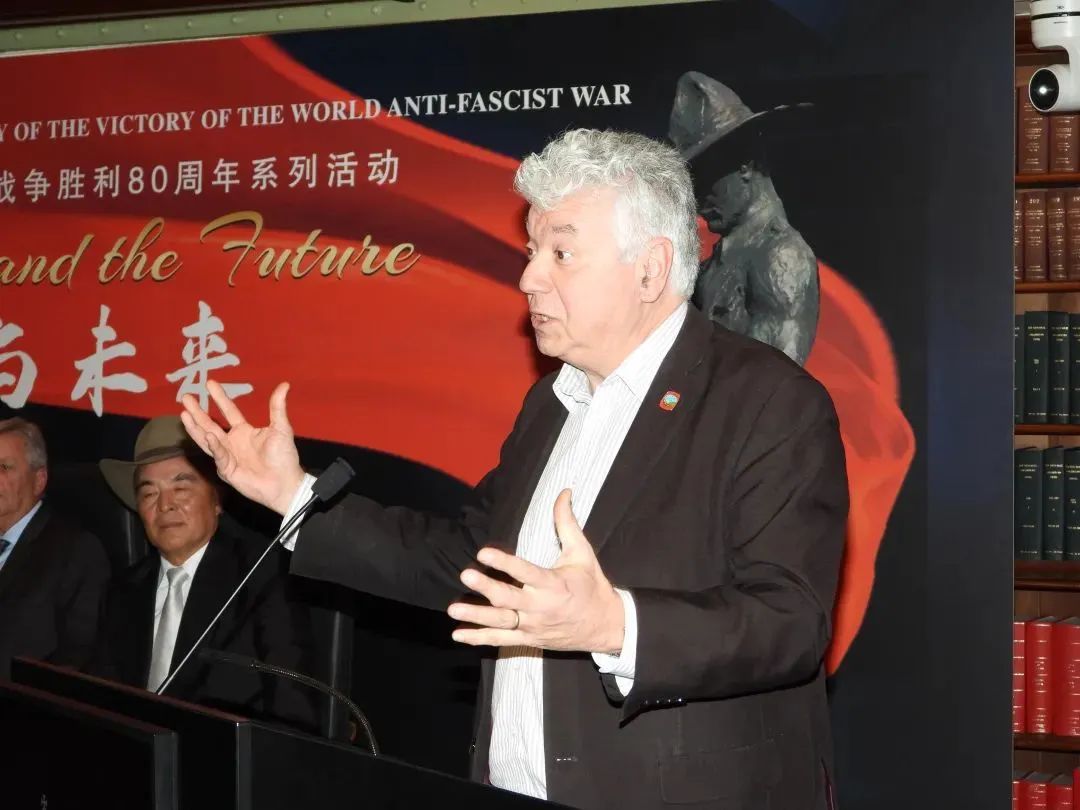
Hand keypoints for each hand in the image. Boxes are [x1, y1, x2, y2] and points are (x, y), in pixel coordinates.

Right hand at [180, 380, 305, 514]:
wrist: (285, 482)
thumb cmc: (284, 457)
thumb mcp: (281, 428)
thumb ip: (278, 407)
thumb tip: (284, 385)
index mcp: (244, 431)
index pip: (229, 411)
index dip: (220, 397)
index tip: (209, 383)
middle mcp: (232, 442)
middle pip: (210, 424)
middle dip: (197, 411)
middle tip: (186, 397)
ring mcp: (227, 456)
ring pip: (206, 439)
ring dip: (195, 427)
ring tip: (184, 414)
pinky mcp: (227, 470)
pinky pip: (219, 456)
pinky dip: (214, 446)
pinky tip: (209, 435)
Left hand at [447, 489, 624, 652]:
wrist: (606, 626)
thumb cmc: (592, 585)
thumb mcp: (582, 553)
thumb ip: (567, 522)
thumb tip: (564, 492)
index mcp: (554, 584)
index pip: (525, 572)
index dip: (504, 563)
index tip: (484, 553)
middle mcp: (541, 607)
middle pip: (509, 598)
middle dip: (487, 588)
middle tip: (466, 575)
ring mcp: (533, 625)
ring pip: (502, 622)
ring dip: (477, 617)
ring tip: (453, 609)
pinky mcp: (529, 638)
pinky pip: (501, 640)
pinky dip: (479, 639)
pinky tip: (458, 635)